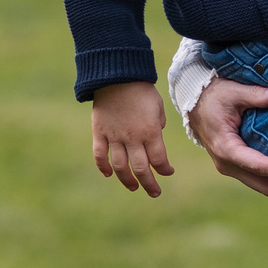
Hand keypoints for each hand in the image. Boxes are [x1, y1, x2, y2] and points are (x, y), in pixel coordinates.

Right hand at [91, 79, 175, 196]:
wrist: (117, 75)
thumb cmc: (141, 89)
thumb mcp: (158, 105)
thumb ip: (158, 124)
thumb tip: (156, 136)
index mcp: (151, 131)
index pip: (160, 159)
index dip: (165, 170)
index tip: (168, 172)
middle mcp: (133, 138)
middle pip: (141, 169)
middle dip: (149, 184)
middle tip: (154, 192)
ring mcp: (114, 136)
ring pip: (120, 166)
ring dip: (127, 180)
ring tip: (133, 187)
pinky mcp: (100, 132)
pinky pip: (99, 155)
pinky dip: (103, 167)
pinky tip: (108, 174)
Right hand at [184, 75, 267, 198]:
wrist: (194, 103)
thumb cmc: (214, 96)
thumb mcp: (233, 91)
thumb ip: (256, 94)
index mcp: (226, 147)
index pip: (256, 164)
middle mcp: (226, 163)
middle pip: (260, 183)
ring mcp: (229, 167)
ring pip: (259, 185)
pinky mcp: (234, 166)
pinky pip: (256, 179)